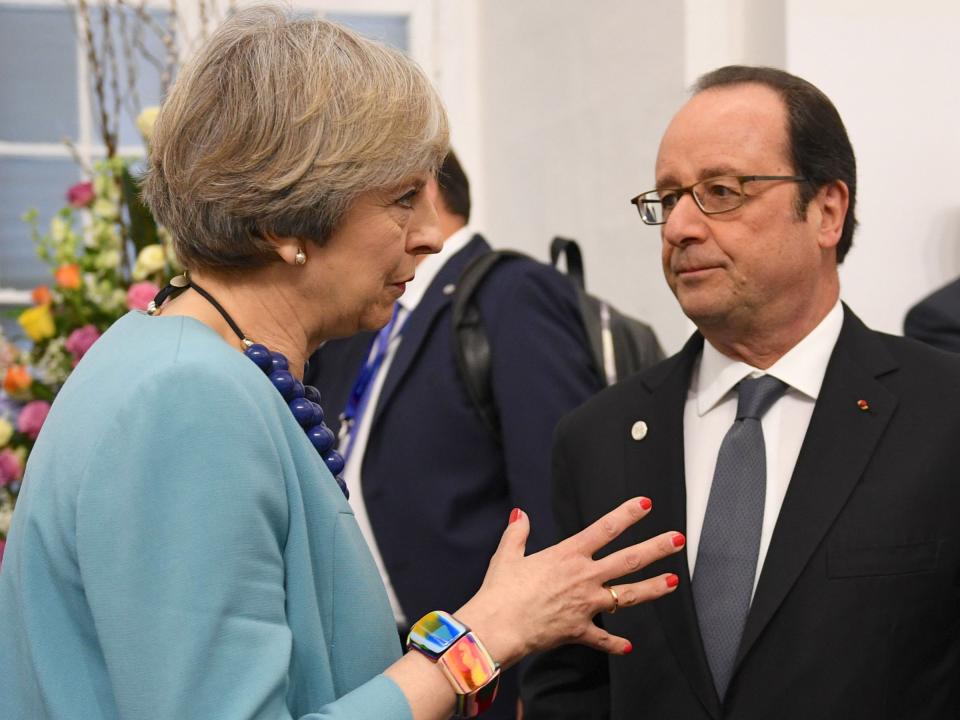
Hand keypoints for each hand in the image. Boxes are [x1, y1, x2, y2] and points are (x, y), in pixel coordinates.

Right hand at [455, 497, 682, 667]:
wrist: (498, 627)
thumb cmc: (500, 591)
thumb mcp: (507, 555)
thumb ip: (517, 533)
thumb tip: (519, 514)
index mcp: (567, 555)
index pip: (605, 529)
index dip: (627, 514)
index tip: (645, 504)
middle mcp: (584, 577)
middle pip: (628, 560)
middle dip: (656, 548)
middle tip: (677, 540)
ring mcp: (585, 605)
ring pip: (627, 596)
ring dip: (653, 588)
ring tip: (673, 582)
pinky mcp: (580, 630)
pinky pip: (603, 639)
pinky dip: (615, 644)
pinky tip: (627, 646)